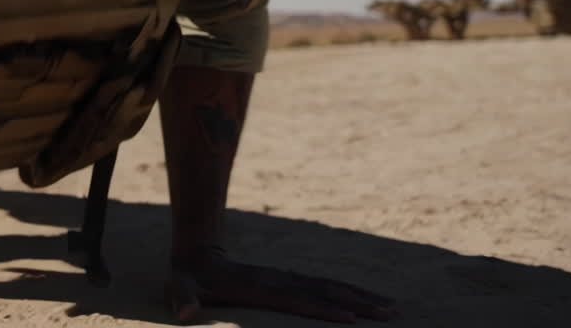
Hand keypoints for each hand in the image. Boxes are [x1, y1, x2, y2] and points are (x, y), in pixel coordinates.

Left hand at [165, 251, 397, 323]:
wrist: (197, 252)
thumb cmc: (189, 278)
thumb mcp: (180, 288)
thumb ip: (182, 300)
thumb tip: (184, 313)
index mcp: (259, 287)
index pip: (298, 299)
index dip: (323, 308)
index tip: (351, 318)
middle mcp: (278, 281)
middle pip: (324, 290)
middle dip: (357, 301)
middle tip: (389, 313)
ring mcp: (284, 279)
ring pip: (329, 286)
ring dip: (359, 295)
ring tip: (390, 306)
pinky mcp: (287, 281)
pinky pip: (322, 286)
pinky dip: (346, 291)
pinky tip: (364, 299)